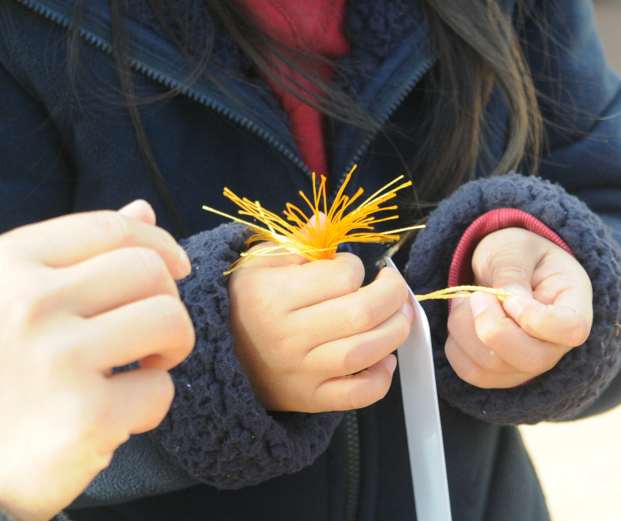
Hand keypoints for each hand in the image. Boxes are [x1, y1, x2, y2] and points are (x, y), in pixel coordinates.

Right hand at [0, 200, 194, 520]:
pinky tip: (113, 417)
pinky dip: (149, 408)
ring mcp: (58, 358)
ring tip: (141, 368)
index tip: (173, 269)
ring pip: (169, 320)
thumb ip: (73, 255)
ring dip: (171, 348)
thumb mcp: (5, 303)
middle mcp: (29, 301)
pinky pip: (162, 390)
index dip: (159, 244)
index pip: (114, 228)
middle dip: (167, 301)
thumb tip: (142, 209)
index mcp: (6, 262)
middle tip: (148, 337)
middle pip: (150, 270)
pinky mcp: (88, 415)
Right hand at [229, 249, 412, 412]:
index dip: (356, 266)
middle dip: (392, 295)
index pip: (340, 277)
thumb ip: (298, 242)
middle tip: (394, 286)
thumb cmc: (245, 303)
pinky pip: (356, 395)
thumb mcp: (260, 263)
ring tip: (401, 315)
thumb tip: (325, 220)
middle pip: (360, 314)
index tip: (350, 267)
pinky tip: (386, 360)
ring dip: (396, 331)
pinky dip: (381, 380)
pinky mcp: (309, 399)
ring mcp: (300, 372)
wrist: (219, 356)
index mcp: (272, 295)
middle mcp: (286, 336)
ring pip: (364, 353)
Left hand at [444, 227, 591, 389]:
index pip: (572, 330)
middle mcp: (557, 342)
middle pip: (532, 359)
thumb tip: (507, 299)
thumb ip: (513, 270)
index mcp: (573, 304)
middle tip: (476, 296)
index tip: (510, 299)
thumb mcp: (515, 246)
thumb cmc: (517, 253)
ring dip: (466, 332)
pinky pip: (476, 373)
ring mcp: (531, 361)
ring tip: (465, 300)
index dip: (537, 321)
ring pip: (496, 368)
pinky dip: (456, 347)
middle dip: (492, 329)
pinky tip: (461, 318)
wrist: (503, 264)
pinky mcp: (503, 370)